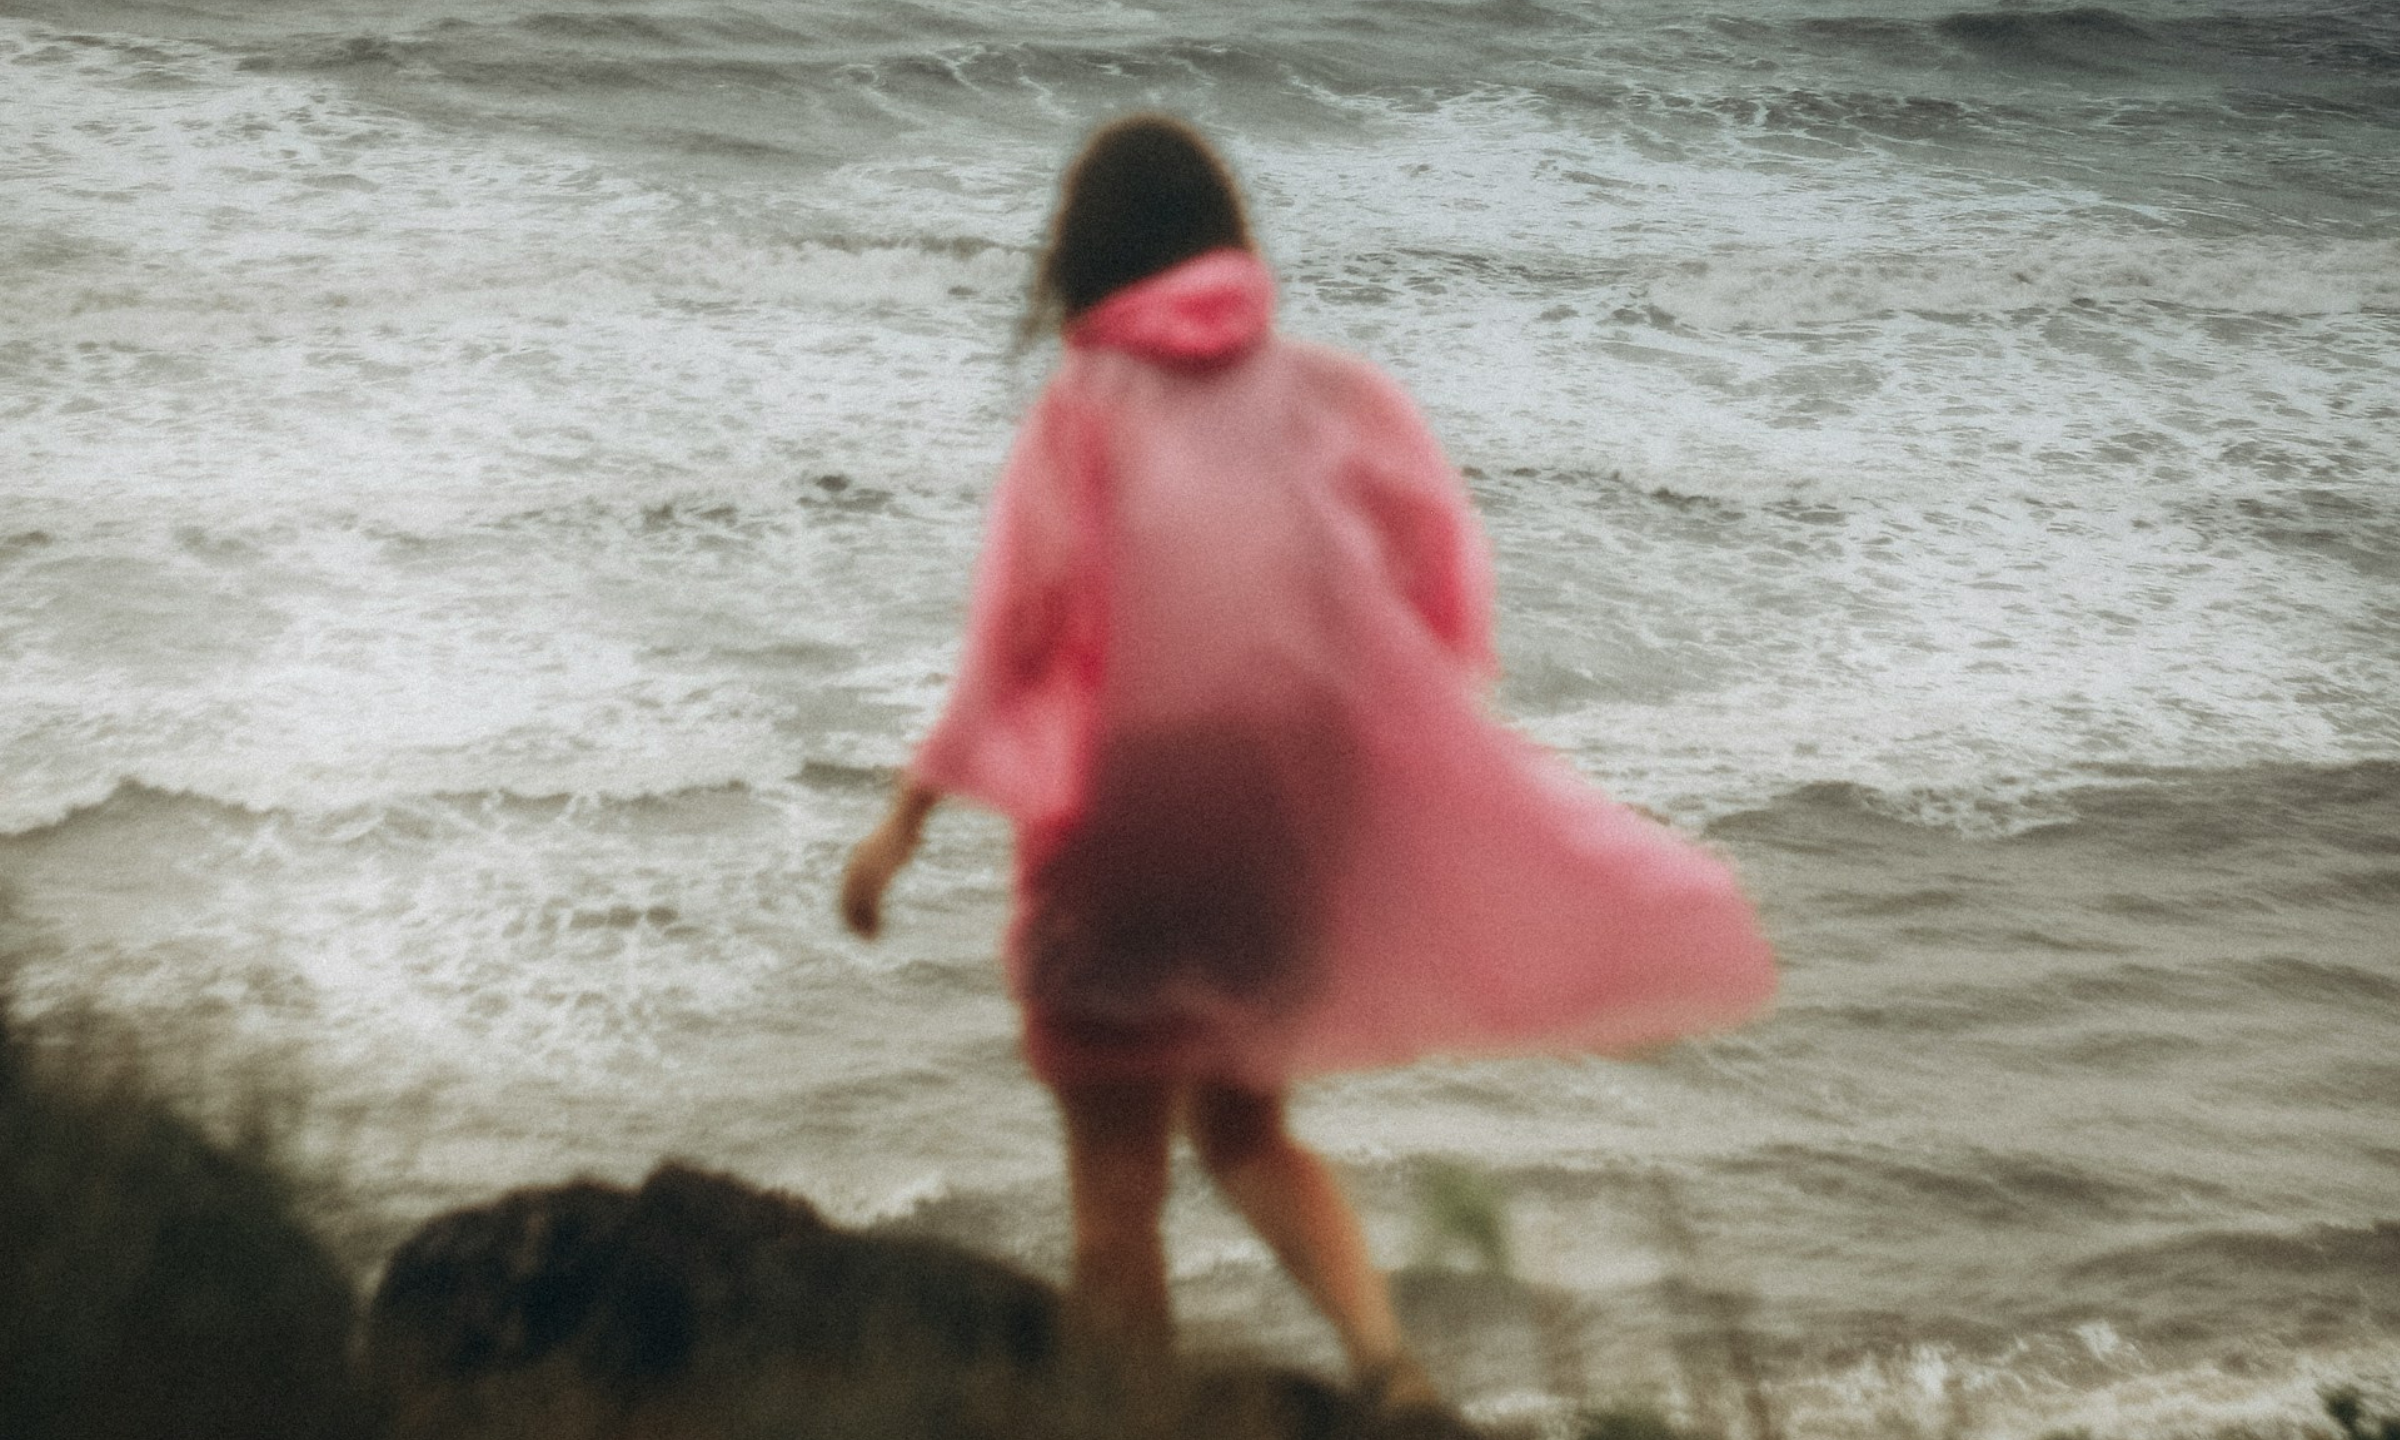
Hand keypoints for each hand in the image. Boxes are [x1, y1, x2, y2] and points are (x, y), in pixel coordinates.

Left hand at [839, 783, 937, 938]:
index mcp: (857, 858)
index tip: (857, 922)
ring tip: (870, 941)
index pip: (846, 890)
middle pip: (847, 902)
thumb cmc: (905, 824)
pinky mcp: (877, 877)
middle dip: (853, 921)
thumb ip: (898, 846)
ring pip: (857, 908)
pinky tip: (877, 934)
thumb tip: (912, 842)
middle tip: (862, 937)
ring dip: (862, 927)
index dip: (849, 908)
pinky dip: (871, 923)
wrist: (904, 816)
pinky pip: (870, 907)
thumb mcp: (898, 838)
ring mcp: (865, 872)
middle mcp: (856, 867)